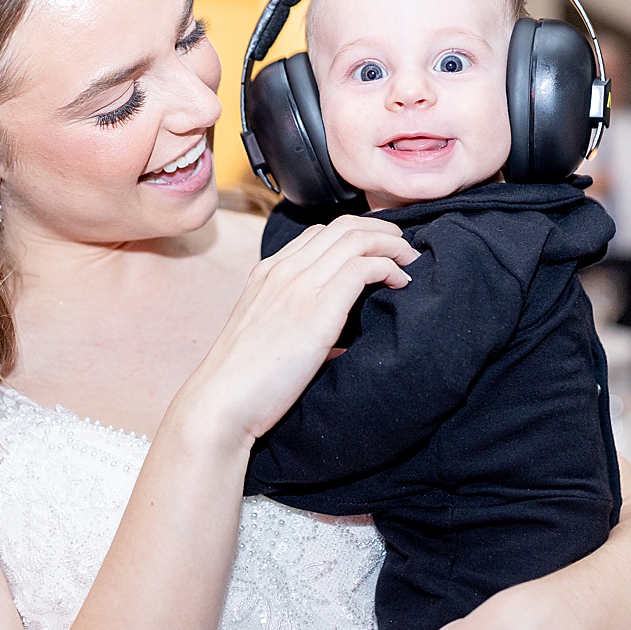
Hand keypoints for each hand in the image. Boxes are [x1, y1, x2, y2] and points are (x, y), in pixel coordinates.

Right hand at [176, 215, 416, 445]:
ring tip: (409, 261)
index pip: (319, 232)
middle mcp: (282, 270)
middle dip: (381, 231)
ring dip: (391, 245)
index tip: (380, 249)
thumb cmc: (245, 383)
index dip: (356, 233)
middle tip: (403, 248)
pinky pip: (362, 268)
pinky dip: (389, 267)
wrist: (221, 403)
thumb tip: (340, 342)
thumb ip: (301, 324)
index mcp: (267, 273)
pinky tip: (400, 282)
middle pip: (342, 226)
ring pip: (356, 239)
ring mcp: (298, 286)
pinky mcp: (317, 309)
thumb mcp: (269, 337)